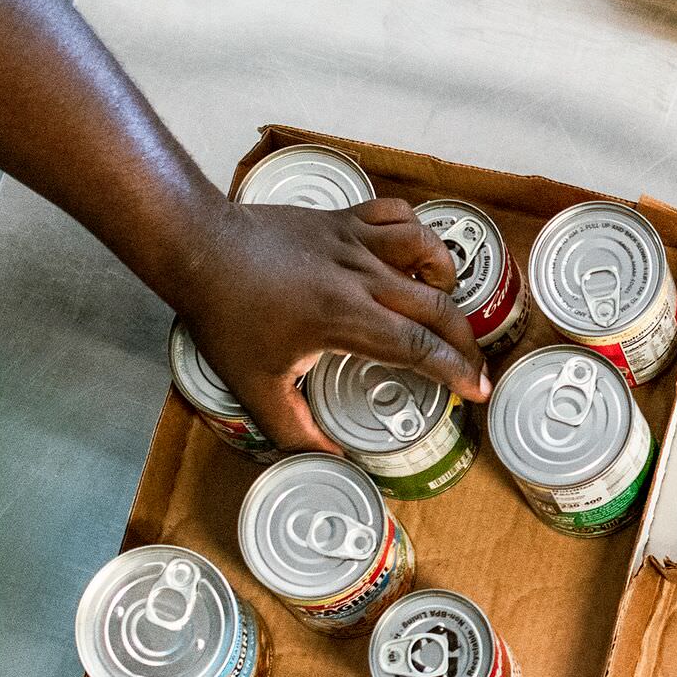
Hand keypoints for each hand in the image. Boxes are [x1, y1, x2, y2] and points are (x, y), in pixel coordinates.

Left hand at [160, 198, 489, 452]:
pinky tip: (415, 254)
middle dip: (465, 340)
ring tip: (445, 303)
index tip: (476, 389)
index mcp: (345, 319)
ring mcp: (353, 242)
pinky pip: (396, 214)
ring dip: (446, 278)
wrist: (199, 249)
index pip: (419, 347)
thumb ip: (295, 432)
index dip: (456, 371)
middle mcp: (360, 277)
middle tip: (472, 363)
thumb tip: (333, 461)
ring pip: (425, 250)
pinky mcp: (342, 219)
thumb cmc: (225, 317)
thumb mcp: (255, 389)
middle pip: (436, 305)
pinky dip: (416, 232)